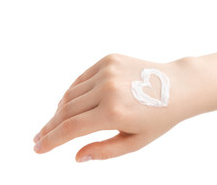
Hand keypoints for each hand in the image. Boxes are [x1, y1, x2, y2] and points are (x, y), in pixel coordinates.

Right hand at [33, 54, 192, 161]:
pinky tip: (70, 104)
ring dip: (59, 110)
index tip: (38, 148)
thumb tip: (77, 156)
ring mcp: (107, 71)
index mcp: (114, 113)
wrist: (178, 86)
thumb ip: (104, 151)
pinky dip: (73, 93)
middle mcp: (108, 89)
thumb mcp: (135, 142)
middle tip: (38, 138)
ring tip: (55, 123)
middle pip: (66, 110)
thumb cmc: (159, 118)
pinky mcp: (108, 60)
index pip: (71, 128)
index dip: (51, 140)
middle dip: (50, 127)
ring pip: (71, 94)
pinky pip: (81, 80)